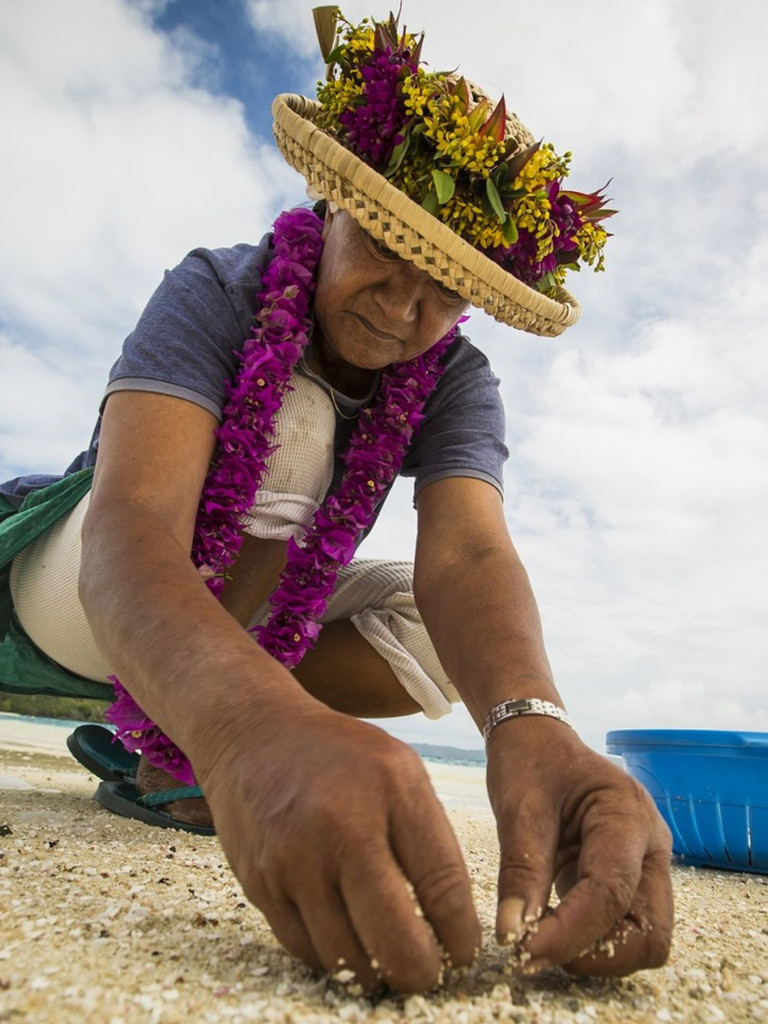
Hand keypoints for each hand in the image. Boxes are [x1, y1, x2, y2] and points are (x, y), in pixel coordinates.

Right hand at [195, 701, 480, 991]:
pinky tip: (349, 942)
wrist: (254, 734)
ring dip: (375, 972)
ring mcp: (295, 859)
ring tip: (388, 960)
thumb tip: (452, 922)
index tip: (463, 953)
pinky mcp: (261, 884)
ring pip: (348, 958)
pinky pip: (306, 949)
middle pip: (394, 938)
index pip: (442, 886)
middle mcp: (341, 826)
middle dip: (419, 971)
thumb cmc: (339, 756)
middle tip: (428, 972)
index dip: (461, 937)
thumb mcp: (400, 771)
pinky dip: (334, 958)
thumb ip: (429, 837)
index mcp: (392, 789)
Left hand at [487, 718, 672, 975]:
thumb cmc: (530, 762)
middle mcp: (649, 845)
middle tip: (536, 949)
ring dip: (596, 952)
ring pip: (643, 937)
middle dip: (597, 954)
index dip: (572, 931)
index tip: (525, 951)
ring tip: (539, 935)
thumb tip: (512, 934)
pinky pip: (624, 927)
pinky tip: (548, 927)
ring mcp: (646, 865)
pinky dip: (591, 940)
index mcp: (627, 813)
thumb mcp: (517, 807)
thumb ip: (519, 870)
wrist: (539, 741)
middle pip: (649, 930)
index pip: (611, 891)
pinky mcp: (631, 880)